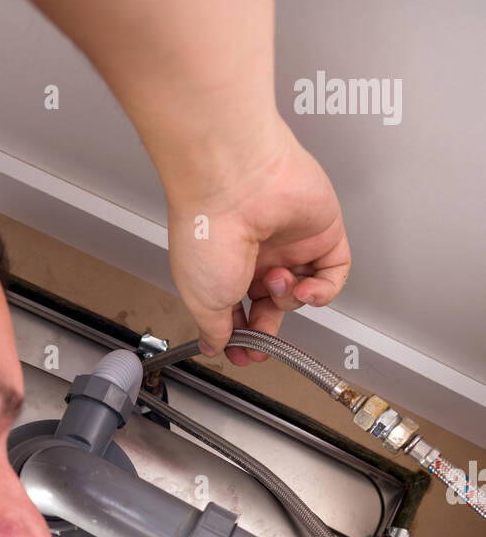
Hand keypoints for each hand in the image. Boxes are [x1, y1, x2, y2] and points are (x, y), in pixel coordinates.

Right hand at [165, 120, 350, 365]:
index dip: (242, 336)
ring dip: (289, 300)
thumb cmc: (208, 230)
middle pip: (272, 306)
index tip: (241, 353)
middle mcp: (258, 254)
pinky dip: (323, 290)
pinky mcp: (322, 232)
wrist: (234, 183)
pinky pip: (334, 274)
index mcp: (225, 267)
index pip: (239, 312)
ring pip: (302, 292)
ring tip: (275, 283)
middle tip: (261, 343)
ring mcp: (291, 243)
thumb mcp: (202, 299)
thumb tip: (214, 346)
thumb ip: (214, 329)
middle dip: (267, 329)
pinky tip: (305, 287)